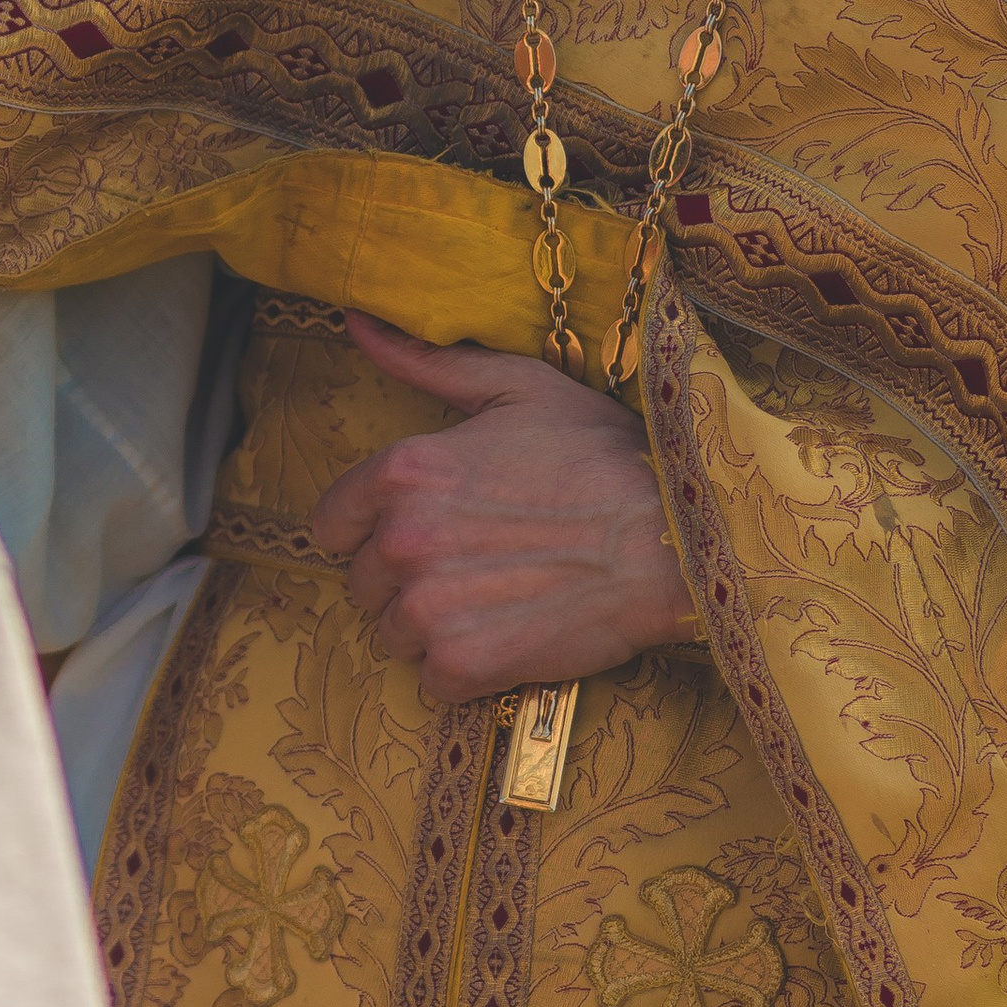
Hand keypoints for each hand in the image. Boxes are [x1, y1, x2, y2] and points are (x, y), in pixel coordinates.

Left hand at [310, 312, 697, 704]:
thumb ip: (427, 364)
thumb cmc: (603, 456)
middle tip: (477, 564)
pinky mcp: (463, 664)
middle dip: (406, 579)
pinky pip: (433, 680)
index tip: (421, 532)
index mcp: (402, 471)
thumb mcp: (517, 387)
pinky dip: (466, 669)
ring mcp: (428, 608)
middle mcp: (402, 540)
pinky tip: (513, 634)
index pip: (331, 523)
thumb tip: (358, 326)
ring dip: (434, 626)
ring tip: (499, 598)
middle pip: (362, 584)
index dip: (372, 529)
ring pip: (393, 635)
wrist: (675, 539)